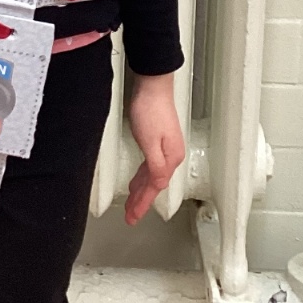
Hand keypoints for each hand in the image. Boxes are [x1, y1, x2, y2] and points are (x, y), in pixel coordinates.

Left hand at [124, 73, 185, 224]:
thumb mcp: (150, 142)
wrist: (152, 86)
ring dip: (141, 191)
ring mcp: (166, 148)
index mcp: (170, 158)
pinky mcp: (159, 140)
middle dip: (141, 201)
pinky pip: (150, 166)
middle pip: (154, 184)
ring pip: (152, 176)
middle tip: (131, 215)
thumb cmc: (151, 109)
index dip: (143, 203)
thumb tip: (158, 186)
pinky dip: (142, 177)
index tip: (134, 216)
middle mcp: (171, 155)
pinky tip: (137, 180)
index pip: (155, 188)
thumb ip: (155, 166)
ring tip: (131, 203)